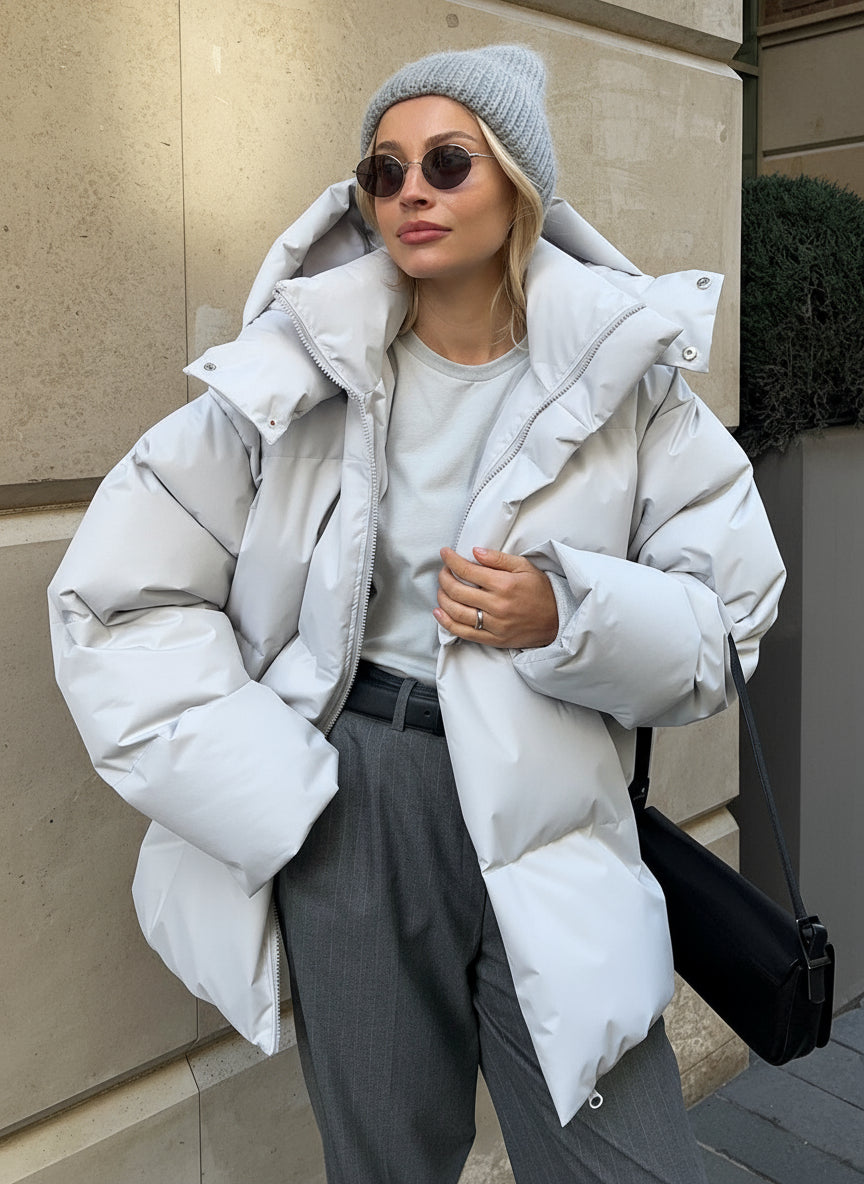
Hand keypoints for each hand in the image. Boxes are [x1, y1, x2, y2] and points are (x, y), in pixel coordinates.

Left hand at [434, 547, 558, 648]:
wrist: (557, 620)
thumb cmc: (540, 591)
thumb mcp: (524, 567)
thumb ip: (498, 559)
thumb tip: (475, 552)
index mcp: (504, 584)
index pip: (468, 571)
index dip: (451, 561)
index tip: (445, 554)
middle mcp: (497, 605)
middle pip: (457, 591)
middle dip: (444, 578)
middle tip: (443, 571)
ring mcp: (494, 624)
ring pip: (456, 612)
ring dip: (442, 599)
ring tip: (441, 589)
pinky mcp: (493, 639)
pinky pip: (464, 632)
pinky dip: (447, 622)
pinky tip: (439, 612)